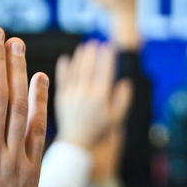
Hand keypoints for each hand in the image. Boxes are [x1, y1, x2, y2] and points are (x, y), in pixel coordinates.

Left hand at [54, 41, 132, 157]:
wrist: (77, 143)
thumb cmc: (99, 130)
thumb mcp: (116, 118)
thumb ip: (123, 100)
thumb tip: (126, 82)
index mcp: (100, 98)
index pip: (104, 72)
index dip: (107, 58)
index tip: (110, 47)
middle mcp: (85, 95)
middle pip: (89, 68)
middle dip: (93, 54)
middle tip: (96, 42)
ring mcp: (71, 96)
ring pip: (76, 72)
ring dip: (80, 57)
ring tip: (84, 47)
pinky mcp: (61, 98)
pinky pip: (62, 80)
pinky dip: (64, 68)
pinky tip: (66, 58)